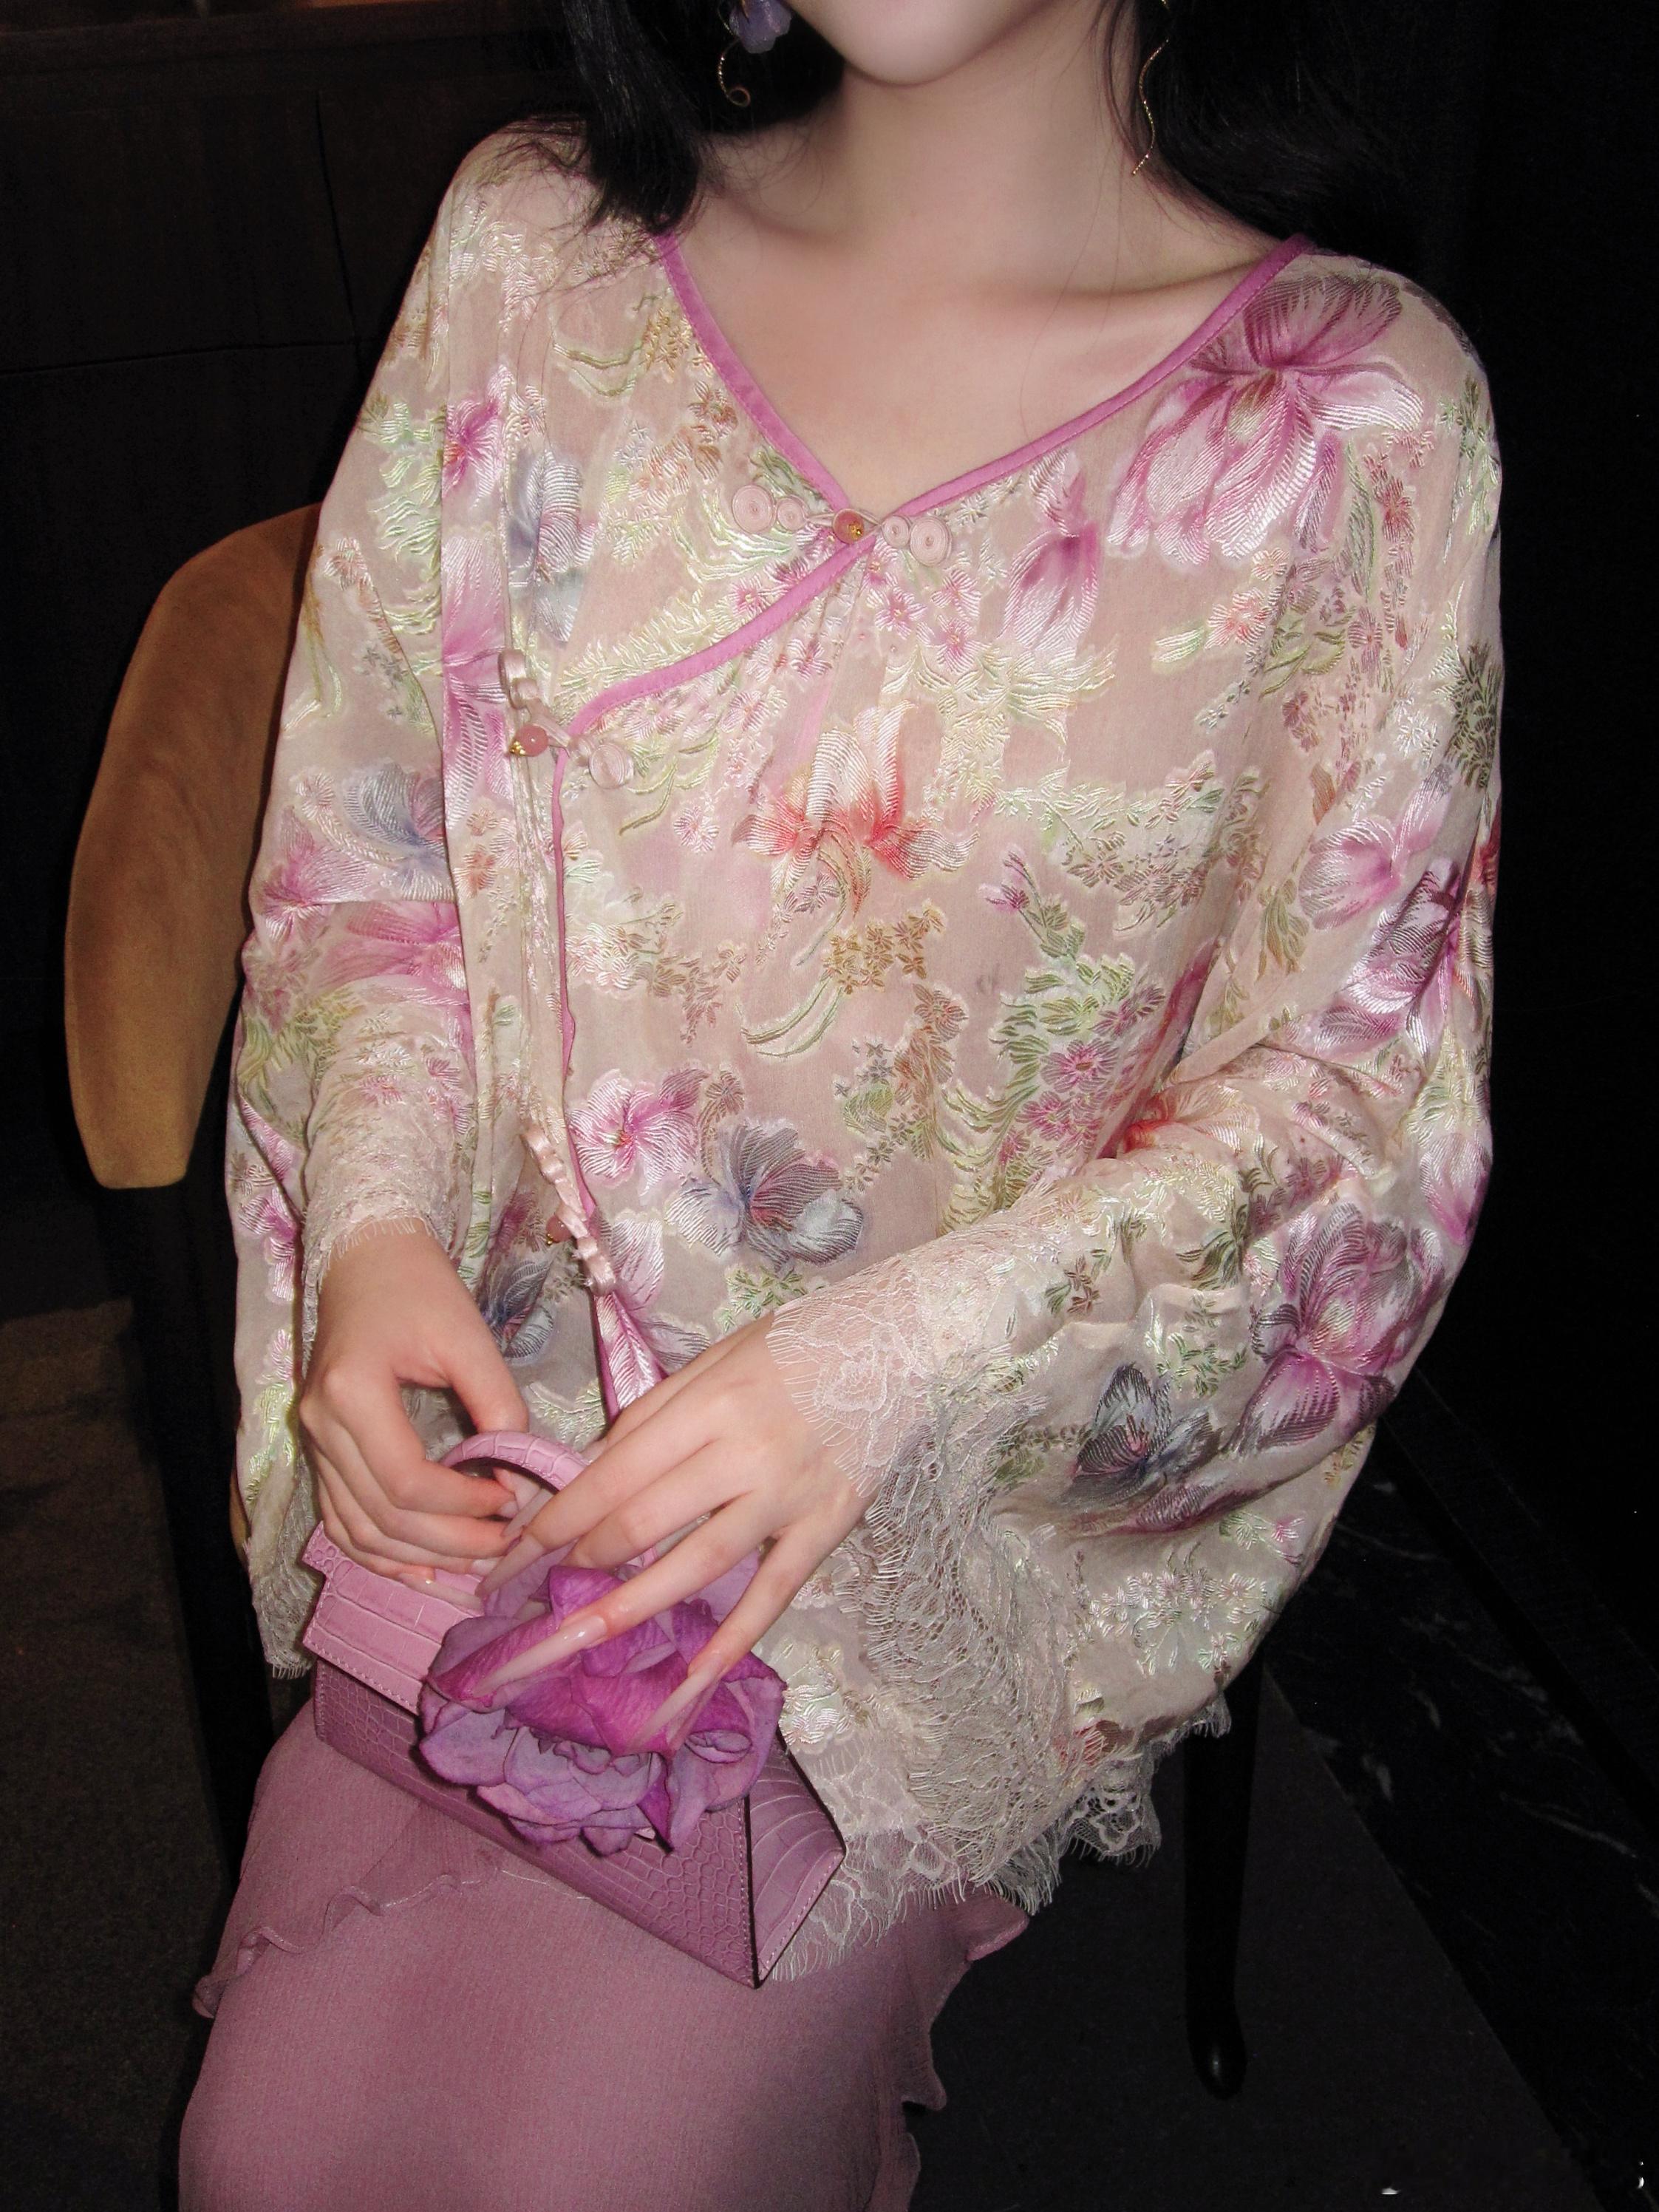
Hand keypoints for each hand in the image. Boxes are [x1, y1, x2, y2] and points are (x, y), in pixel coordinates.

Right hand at [301, 1223, 528, 1583]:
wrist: (368, 1259)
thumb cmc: (420, 1291)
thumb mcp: (469, 1338)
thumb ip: (498, 1405)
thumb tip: (520, 1475)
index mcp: (352, 1392)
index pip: (406, 1480)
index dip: (463, 1504)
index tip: (511, 1501)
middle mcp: (322, 1426)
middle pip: (382, 1516)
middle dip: (449, 1541)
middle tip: (503, 1545)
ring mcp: (314, 1442)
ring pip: (357, 1530)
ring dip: (416, 1558)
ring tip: (472, 1564)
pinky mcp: (320, 1451)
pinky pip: (340, 1520)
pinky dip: (378, 1552)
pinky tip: (421, 1568)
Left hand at [476, 1317, 863, 1735]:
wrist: (895, 1343)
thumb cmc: (791, 1346)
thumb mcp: (711, 1360)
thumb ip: (651, 1418)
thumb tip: (589, 1475)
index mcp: (706, 1405)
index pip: (610, 1477)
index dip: (553, 1524)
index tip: (507, 1561)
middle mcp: (742, 1453)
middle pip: (643, 1524)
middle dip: (576, 1566)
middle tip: (527, 1603)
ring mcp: (787, 1496)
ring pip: (698, 1566)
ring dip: (630, 1608)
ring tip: (573, 1643)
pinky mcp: (825, 1527)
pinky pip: (772, 1595)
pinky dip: (731, 1643)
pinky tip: (688, 1685)